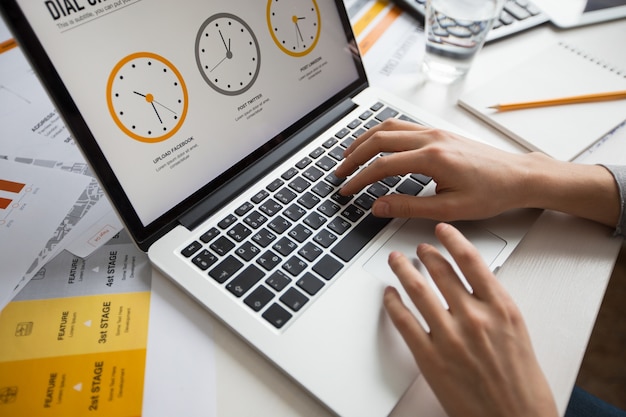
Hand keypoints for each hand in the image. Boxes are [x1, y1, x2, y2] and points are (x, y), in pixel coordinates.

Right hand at [335, 118, 534, 220]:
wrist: (519, 176)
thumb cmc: (492, 193)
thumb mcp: (449, 209)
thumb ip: (409, 207)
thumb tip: (378, 206)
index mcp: (432, 157)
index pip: (382, 165)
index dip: (359, 179)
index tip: (346, 190)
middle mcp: (430, 139)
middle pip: (378, 139)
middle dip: (353, 156)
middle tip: (338, 172)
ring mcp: (434, 132)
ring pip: (388, 127)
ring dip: (364, 140)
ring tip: (349, 155)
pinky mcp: (439, 133)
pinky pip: (402, 126)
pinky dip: (381, 133)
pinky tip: (375, 144)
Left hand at [384, 223, 557, 416]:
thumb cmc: (522, 383)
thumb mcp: (516, 333)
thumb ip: (493, 306)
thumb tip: (472, 284)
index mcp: (501, 309)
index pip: (472, 261)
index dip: (453, 240)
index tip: (442, 230)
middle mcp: (475, 318)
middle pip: (441, 272)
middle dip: (425, 255)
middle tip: (418, 248)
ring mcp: (450, 337)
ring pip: (417, 291)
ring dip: (403, 271)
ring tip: (396, 261)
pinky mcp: (430, 358)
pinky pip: (403, 322)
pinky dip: (393, 304)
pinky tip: (389, 296)